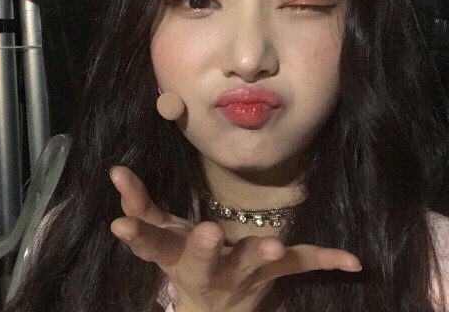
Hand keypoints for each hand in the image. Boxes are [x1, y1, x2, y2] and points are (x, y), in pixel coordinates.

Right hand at [109, 165, 361, 311]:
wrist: (214, 307)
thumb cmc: (183, 261)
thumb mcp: (159, 236)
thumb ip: (138, 203)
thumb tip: (116, 171)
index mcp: (176, 255)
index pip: (153, 244)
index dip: (138, 236)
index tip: (121, 224)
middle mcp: (209, 269)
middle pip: (204, 259)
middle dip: (205, 248)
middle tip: (209, 232)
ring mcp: (243, 274)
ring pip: (252, 264)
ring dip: (261, 255)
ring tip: (275, 248)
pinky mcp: (273, 274)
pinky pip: (300, 266)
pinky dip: (324, 260)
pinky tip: (353, 262)